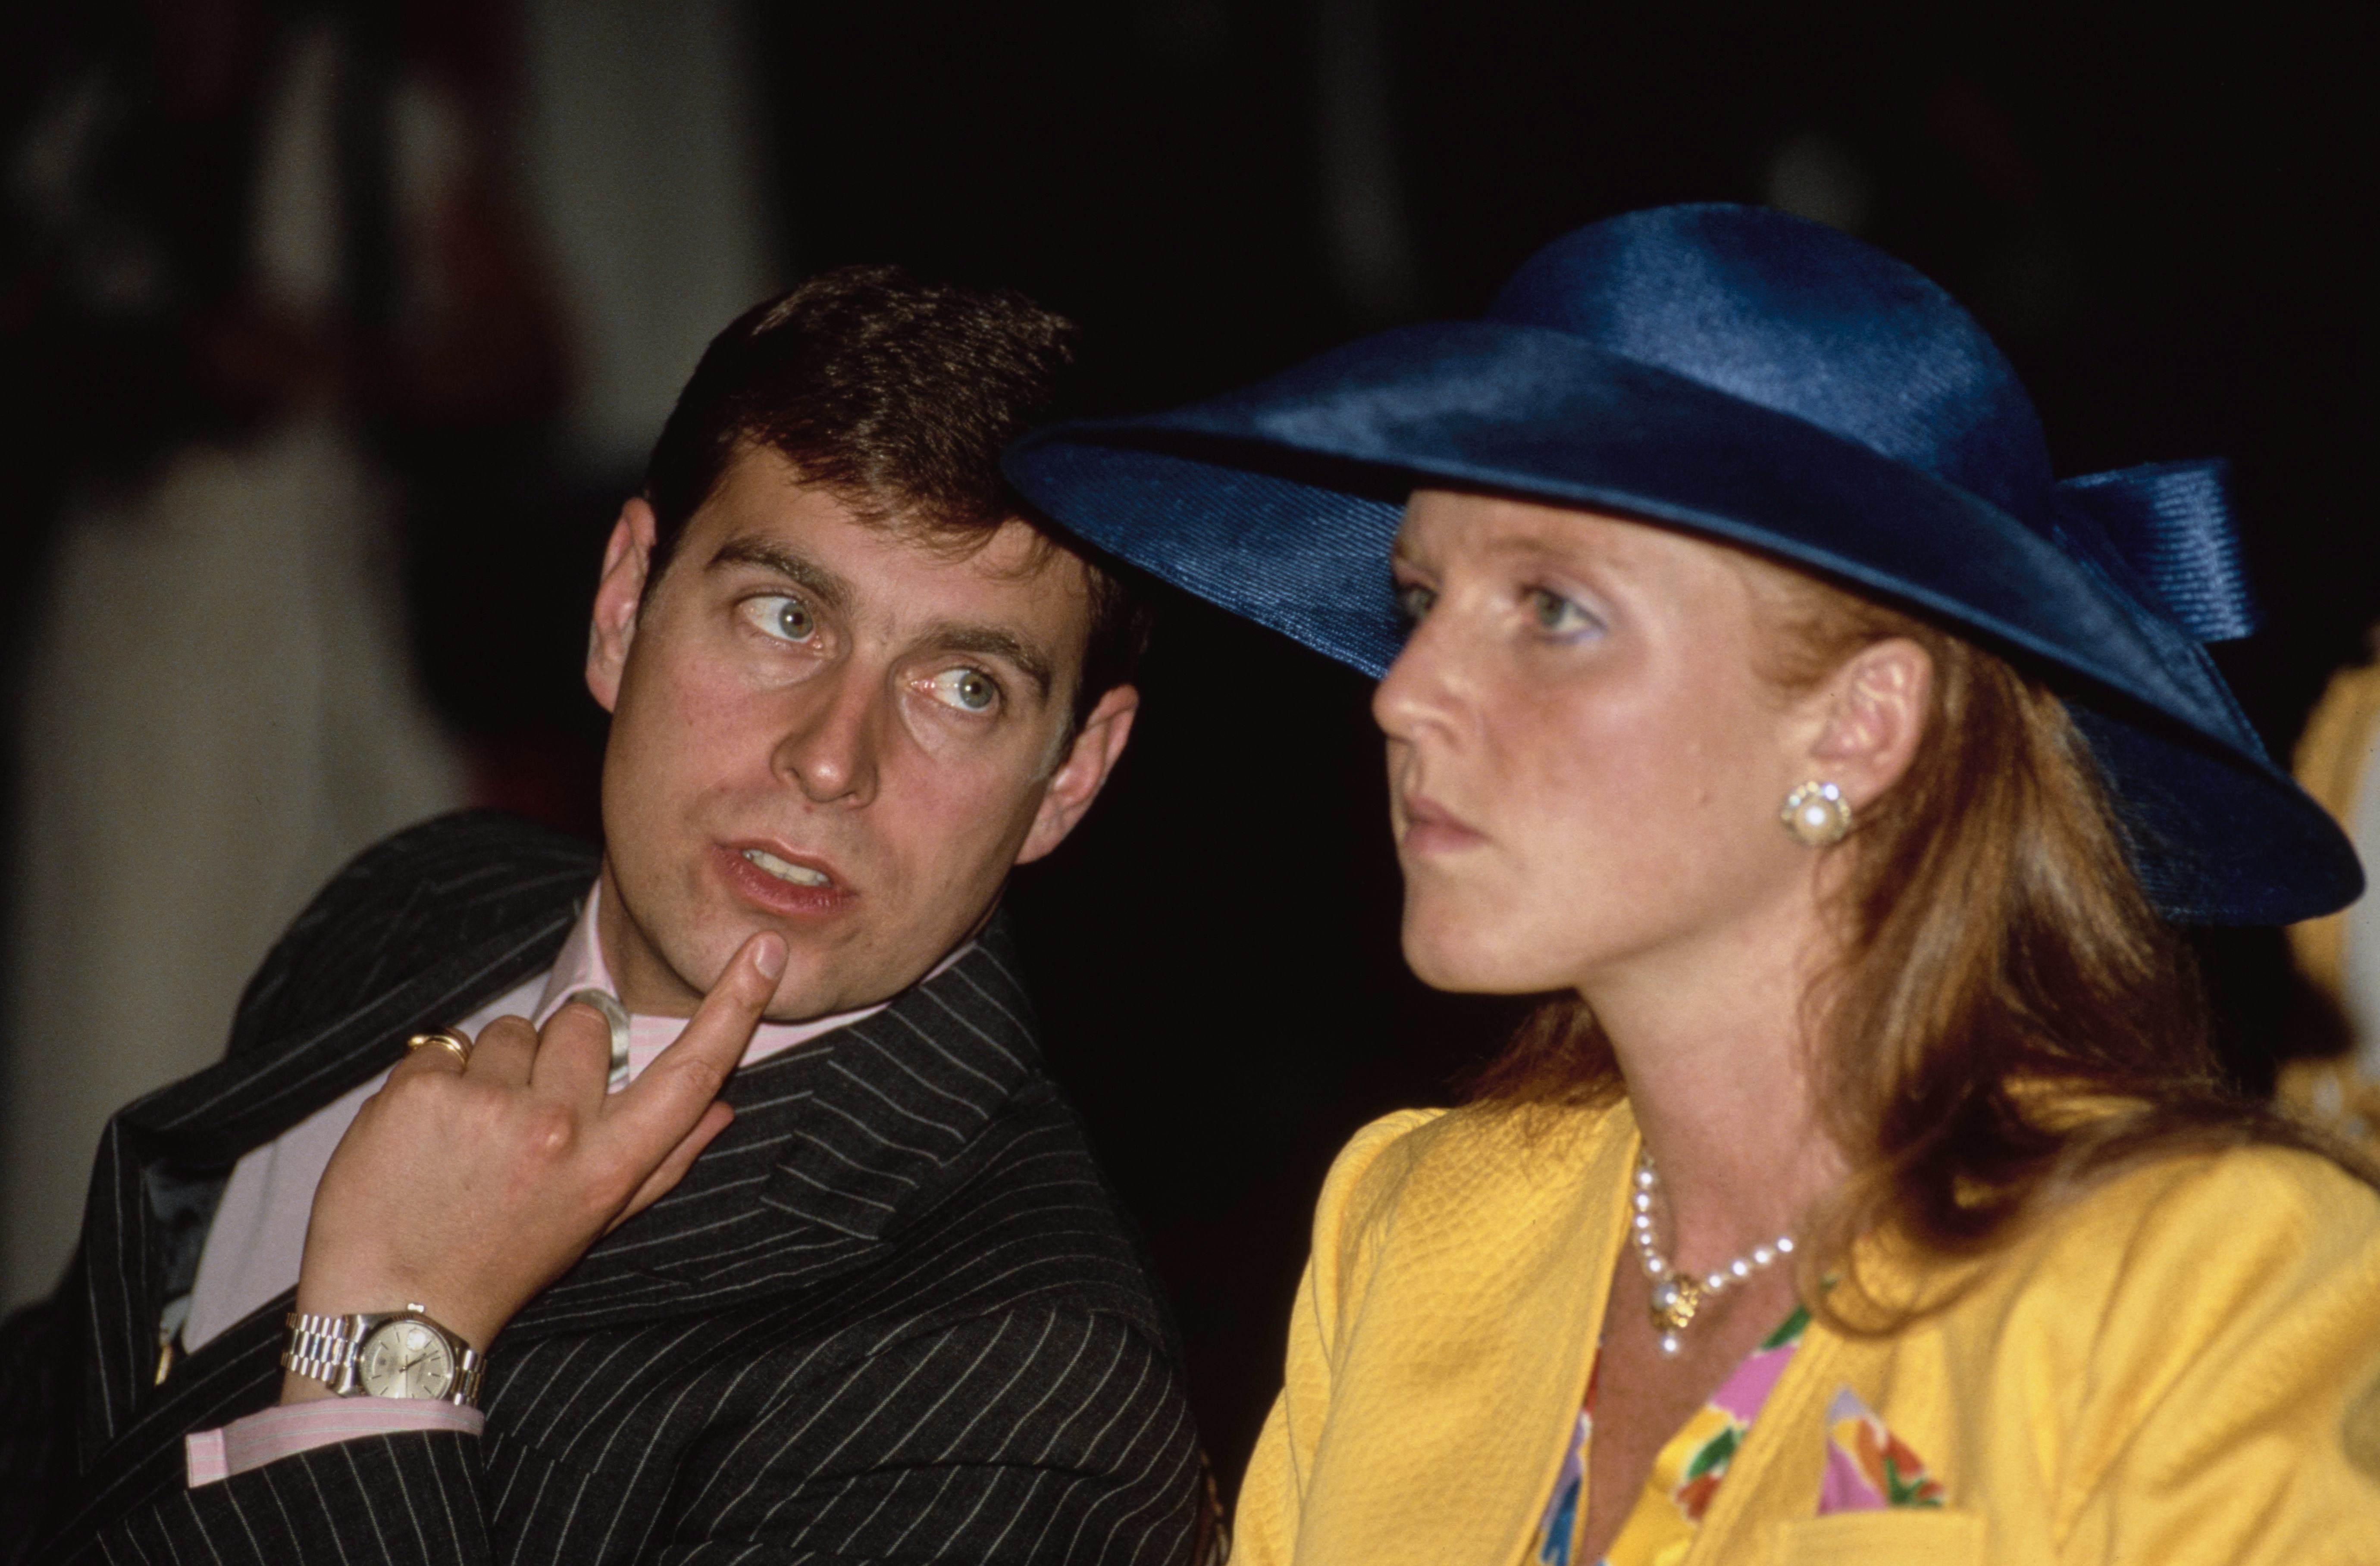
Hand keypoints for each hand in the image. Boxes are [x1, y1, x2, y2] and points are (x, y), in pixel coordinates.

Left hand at [280, 933, 785, 1401]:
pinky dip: (434, 1081)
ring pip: (509, 1030)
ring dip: (491, 1067)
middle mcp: (559, 1130)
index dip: (734, 1006)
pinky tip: (423, 1137)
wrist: (392, 1310)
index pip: (690, 1073)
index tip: (765, 949)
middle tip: (523, 1113)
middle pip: (582, 1023)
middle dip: (556, 1050)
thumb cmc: (498, 1264)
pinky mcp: (423, 1091)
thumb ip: (662, 1161)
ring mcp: (489, 1107)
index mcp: (610, 1166)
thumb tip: (724, 1106)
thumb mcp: (593, 1221)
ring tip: (467, 1136)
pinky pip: (444, 1046)